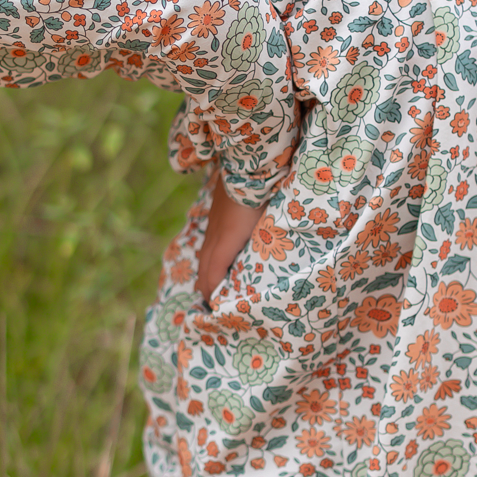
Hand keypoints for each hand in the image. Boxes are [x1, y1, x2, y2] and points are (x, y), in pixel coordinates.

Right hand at [196, 177, 263, 301]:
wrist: (246, 166)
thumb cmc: (260, 197)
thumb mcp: (265, 225)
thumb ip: (265, 247)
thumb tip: (273, 269)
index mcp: (227, 241)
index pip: (213, 274)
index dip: (213, 294)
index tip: (217, 310)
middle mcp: (215, 235)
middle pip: (204, 268)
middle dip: (205, 289)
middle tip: (211, 306)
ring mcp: (213, 224)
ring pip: (203, 255)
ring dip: (205, 274)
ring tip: (209, 288)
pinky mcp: (214, 216)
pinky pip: (207, 243)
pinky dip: (208, 259)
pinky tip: (214, 260)